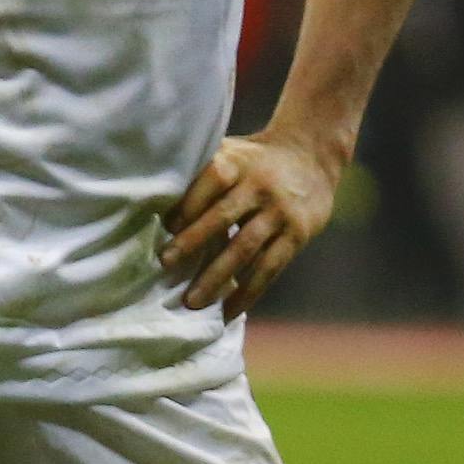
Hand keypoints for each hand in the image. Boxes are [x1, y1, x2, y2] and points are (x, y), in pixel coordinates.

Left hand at [161, 127, 347, 319]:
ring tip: (193, 301)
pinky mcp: (297, 236)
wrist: (311, 156)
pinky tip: (229, 310)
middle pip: (223, 217)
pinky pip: (270, 268)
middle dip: (193, 242)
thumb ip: (200, 173)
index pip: (209, 182)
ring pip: (245, 248)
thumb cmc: (252, 160)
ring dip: (217, 277)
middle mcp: (259, 187)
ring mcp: (280, 213)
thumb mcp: (229, 153)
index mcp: (237, 163)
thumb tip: (152, 202)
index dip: (187, 204)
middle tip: (165, 264)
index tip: (163, 227)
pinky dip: (248, 292)